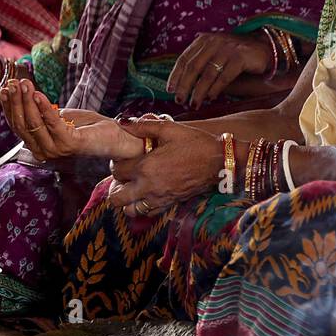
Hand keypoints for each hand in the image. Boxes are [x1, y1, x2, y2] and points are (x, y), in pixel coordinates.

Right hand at [0, 77, 144, 161]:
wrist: (116, 135)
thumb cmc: (87, 125)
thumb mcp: (59, 116)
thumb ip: (42, 112)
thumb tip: (22, 95)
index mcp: (38, 145)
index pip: (17, 125)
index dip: (9, 106)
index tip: (5, 87)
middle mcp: (44, 151)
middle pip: (22, 124)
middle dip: (16, 101)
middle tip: (14, 83)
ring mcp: (56, 150)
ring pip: (34, 124)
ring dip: (28, 102)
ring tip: (25, 84)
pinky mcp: (70, 144)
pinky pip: (52, 123)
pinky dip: (44, 108)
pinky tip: (38, 94)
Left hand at [105, 119, 222, 216]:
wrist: (220, 162)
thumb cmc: (196, 143)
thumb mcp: (170, 129)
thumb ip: (143, 126)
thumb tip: (122, 121)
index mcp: (146, 167)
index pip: (116, 171)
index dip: (116, 164)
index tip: (123, 158)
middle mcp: (149, 186)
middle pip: (116, 197)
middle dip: (115, 187)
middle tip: (125, 176)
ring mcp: (159, 198)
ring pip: (130, 210)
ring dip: (127, 200)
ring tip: (133, 187)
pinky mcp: (169, 204)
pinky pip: (147, 213)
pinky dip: (142, 207)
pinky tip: (148, 193)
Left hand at [166, 31, 273, 109]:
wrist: (263, 48)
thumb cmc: (235, 55)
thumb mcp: (215, 54)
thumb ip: (201, 64)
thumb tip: (183, 86)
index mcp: (203, 40)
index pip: (184, 59)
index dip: (175, 76)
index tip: (170, 90)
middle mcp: (214, 42)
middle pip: (193, 67)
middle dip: (184, 86)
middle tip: (179, 100)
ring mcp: (227, 49)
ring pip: (208, 74)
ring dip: (199, 91)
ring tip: (194, 103)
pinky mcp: (240, 57)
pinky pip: (224, 76)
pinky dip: (216, 89)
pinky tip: (211, 98)